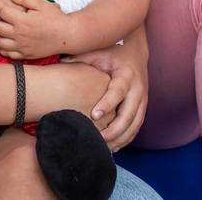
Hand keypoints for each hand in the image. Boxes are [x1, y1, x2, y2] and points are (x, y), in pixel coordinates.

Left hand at [0, 0, 69, 60]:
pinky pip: (9, 54)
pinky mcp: (26, 55)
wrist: (67, 36)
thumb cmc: (56, 18)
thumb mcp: (42, 4)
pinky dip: (0, 49)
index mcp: (22, 20)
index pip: (3, 12)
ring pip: (0, 43)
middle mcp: (19, 35)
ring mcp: (21, 46)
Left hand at [66, 36, 147, 150]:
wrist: (136, 52)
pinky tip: (114, 147)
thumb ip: (80, 59)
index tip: (94, 115)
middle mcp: (138, 89)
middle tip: (97, 139)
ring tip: (104, 148)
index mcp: (126, 75)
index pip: (118, 91)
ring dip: (120, 138)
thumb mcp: (98, 52)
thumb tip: (58, 64)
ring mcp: (143, 100)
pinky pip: (136, 127)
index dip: (107, 104)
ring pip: (134, 125)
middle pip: (129, 115)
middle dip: (114, 130)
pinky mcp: (143, 107)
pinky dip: (126, 138)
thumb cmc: (113, 53)